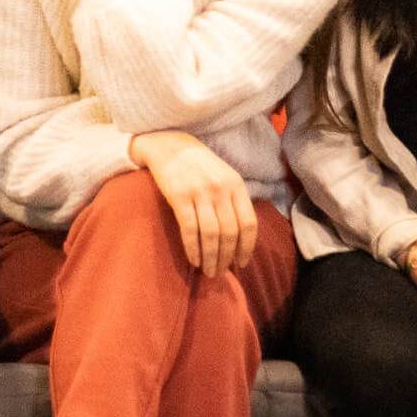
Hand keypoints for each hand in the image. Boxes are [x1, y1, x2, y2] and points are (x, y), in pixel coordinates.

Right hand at [129, 129, 257, 276]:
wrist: (168, 144)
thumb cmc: (198, 164)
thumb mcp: (223, 176)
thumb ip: (233, 200)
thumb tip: (240, 237)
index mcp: (236, 184)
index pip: (248, 223)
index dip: (247, 248)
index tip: (241, 264)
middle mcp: (220, 188)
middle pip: (230, 232)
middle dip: (227, 258)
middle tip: (221, 272)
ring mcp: (200, 191)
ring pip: (211, 234)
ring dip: (211, 258)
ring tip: (209, 271)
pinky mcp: (179, 195)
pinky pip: (190, 229)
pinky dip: (193, 248)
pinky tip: (194, 260)